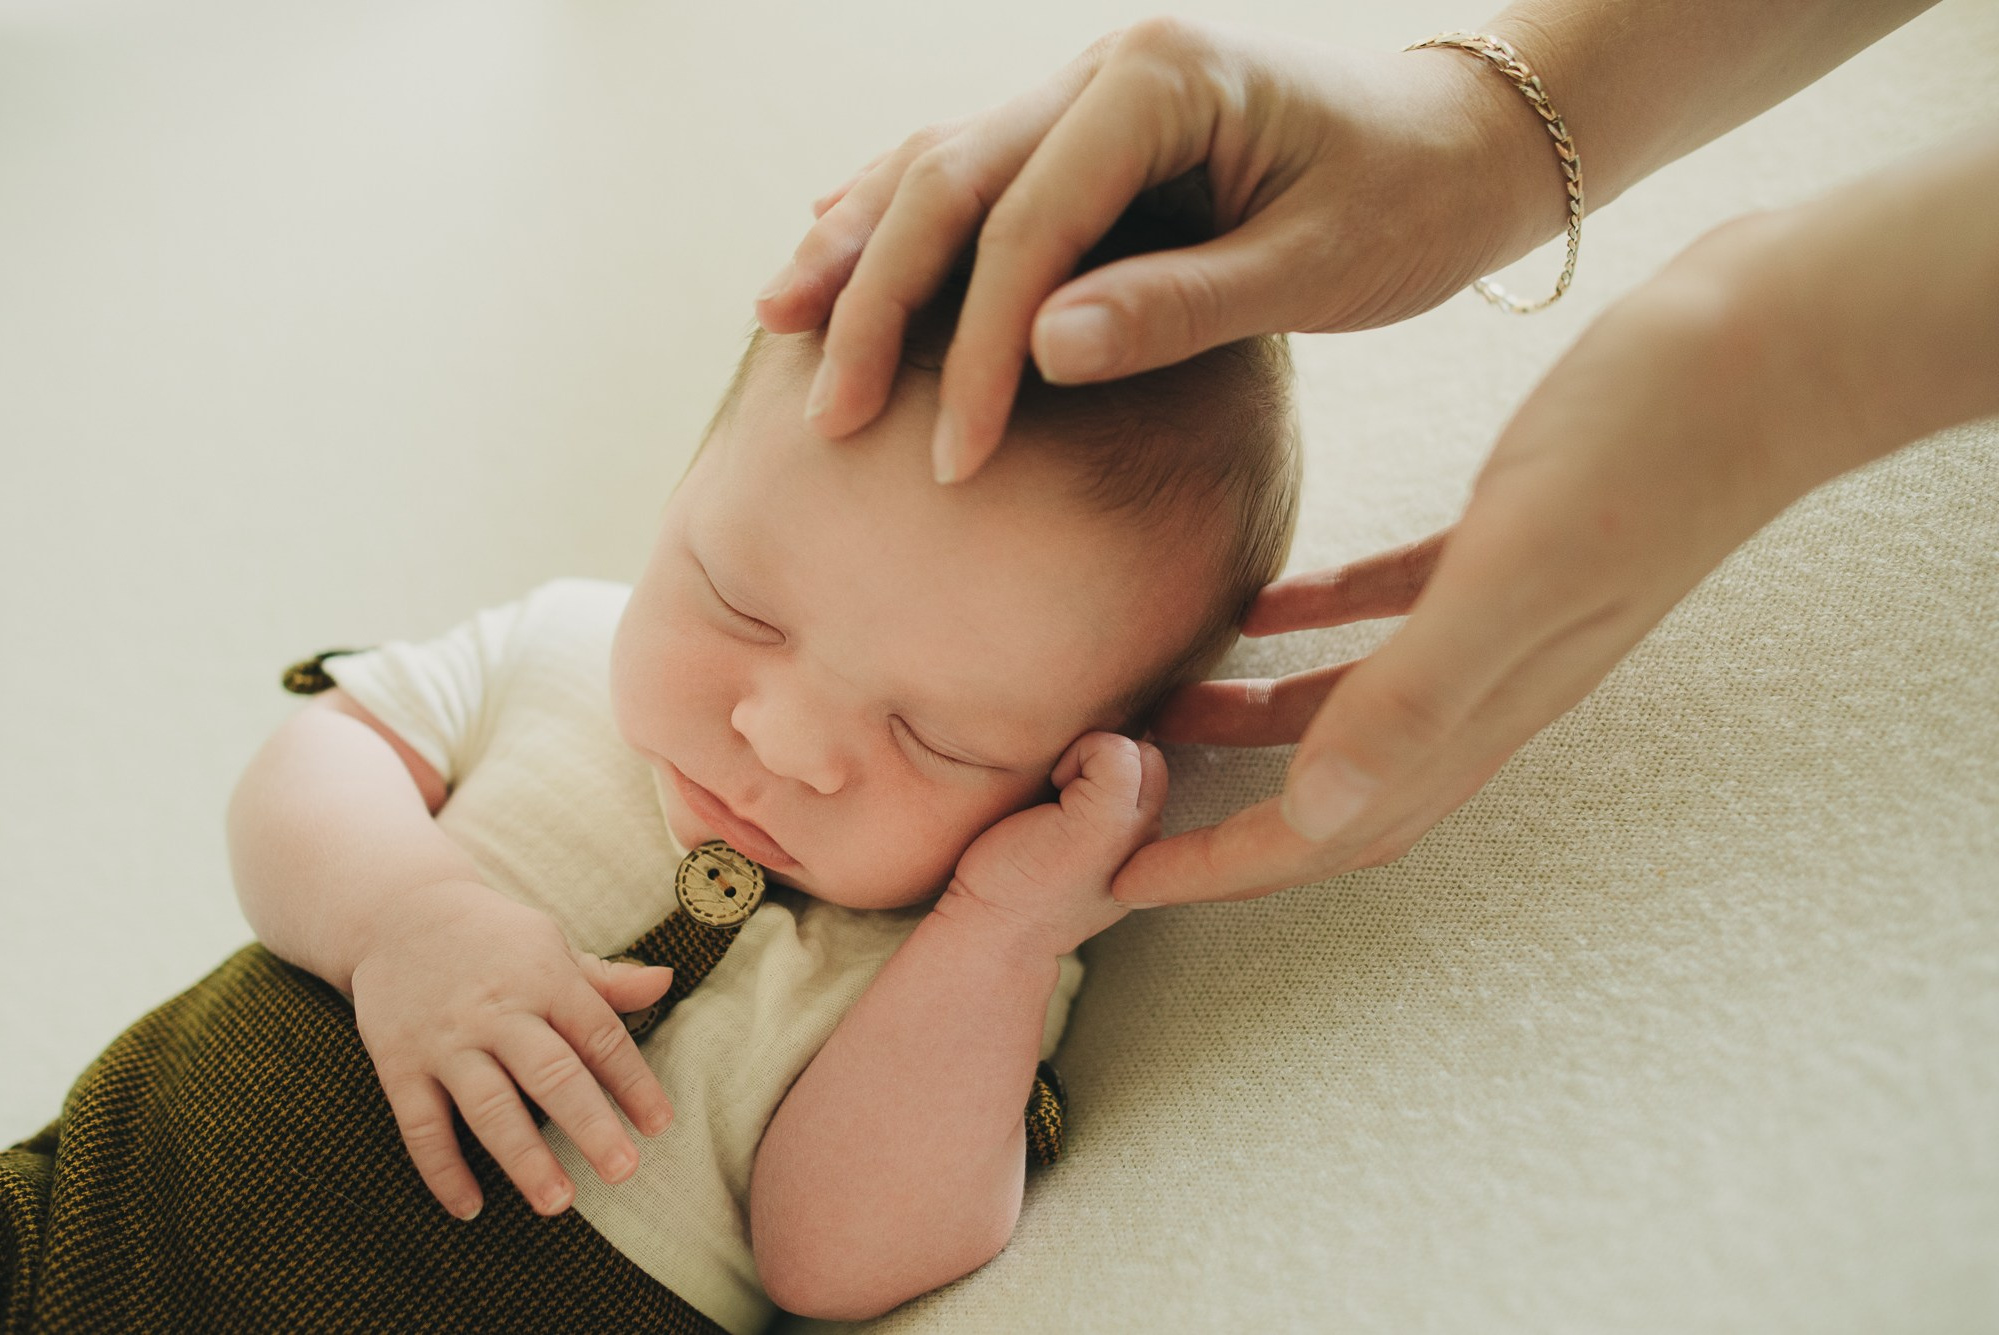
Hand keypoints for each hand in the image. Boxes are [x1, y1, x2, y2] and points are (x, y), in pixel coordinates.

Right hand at [349, 878, 677, 1219]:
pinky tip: (469, 1207)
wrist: (398, 912)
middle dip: (589, 1125)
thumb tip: (665, 980)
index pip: (599, 1035)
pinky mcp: (400, 1064)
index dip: (632, 1081)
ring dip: (523, 1158)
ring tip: (557, 1202)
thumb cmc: (494, 939)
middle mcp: (498, 1011)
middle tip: (623, 1171)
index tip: (659, 1125)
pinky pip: (421, 1125)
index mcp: (545, 979)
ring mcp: (446, 1040)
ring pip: (488, 1106)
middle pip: (550, 1074)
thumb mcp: (550, 946)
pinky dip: (442, 1169)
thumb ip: (604, 979)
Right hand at [756, 17, 1556, 482]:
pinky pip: (970, 167)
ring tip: (778, 321)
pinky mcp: (1088, 128)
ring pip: (938, 161)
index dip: (975, 344)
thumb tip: (1037, 354)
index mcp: (1163, 82)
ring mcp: (1089, 88)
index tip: (953, 461)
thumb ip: (1180, 308)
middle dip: (878, 299)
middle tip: (829, 412)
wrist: (1466, 141)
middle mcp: (1106, 67)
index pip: (1030, 221)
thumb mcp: (1316, 268)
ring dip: (858, 244)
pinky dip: (896, 213)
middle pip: (949, 177)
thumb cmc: (1411, 206)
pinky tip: (831, 244)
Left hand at [945, 732, 1167, 957]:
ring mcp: (1136, 832)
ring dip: (1092, 757)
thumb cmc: (1017, 883)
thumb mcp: (1075, 843)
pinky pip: (1113, 749)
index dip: (1109, 767)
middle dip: (1105, 759)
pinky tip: (1052, 785)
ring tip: (1055, 793)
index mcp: (1145, 849)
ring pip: (1138, 752)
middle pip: (1149, 759)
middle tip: (1059, 792)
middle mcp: (1152, 841)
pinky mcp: (1107, 821)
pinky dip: (1080, 751)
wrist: (994, 931)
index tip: (1067, 798)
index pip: (1151, 773)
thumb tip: (1099, 746)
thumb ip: (1101, 807)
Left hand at [1112, 218, 1825, 904]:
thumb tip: (1314, 811)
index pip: (1328, 829)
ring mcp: (1499, 619)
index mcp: (1480, 709)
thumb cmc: (1652, 447)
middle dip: (1223, 822)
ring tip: (1161, 704)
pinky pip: (1387, 613)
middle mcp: (1486, 683)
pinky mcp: (1502, 546)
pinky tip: (1261, 605)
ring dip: (1256, 724)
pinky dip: (1317, 625)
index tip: (1119, 878)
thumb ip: (1421, 691)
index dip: (1220, 867)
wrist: (1773, 345)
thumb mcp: (1520, 570)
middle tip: (1119, 814)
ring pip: (1352, 706)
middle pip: (1331, 794)